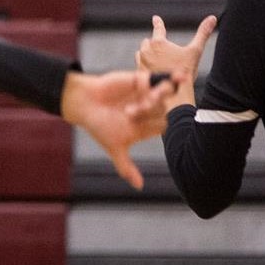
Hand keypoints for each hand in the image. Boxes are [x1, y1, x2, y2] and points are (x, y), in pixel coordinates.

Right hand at [61, 69, 179, 189]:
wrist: (83, 102)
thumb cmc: (98, 125)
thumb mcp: (113, 147)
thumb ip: (126, 166)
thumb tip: (139, 187)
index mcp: (144, 126)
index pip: (162, 126)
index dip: (153, 125)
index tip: (132, 123)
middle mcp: (146, 110)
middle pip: (163, 111)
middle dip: (149, 111)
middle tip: (128, 111)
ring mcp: (145, 95)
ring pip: (162, 96)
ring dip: (158, 96)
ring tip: (146, 96)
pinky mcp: (140, 80)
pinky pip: (160, 78)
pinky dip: (172, 77)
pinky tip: (181, 76)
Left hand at [136, 14, 213, 84]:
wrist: (174, 93)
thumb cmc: (186, 71)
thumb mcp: (195, 51)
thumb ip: (203, 33)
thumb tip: (213, 17)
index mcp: (158, 42)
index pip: (158, 28)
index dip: (158, 23)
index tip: (156, 18)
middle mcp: (146, 49)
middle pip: (149, 41)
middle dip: (155, 44)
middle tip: (164, 51)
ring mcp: (140, 61)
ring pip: (143, 52)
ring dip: (149, 53)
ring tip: (159, 61)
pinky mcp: (138, 71)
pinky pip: (140, 63)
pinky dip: (146, 64)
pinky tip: (153, 69)